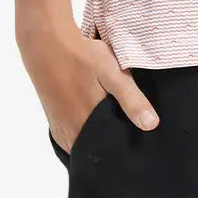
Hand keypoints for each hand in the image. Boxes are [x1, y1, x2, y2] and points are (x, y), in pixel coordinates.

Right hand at [18, 21, 160, 152]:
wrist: (46, 43)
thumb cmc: (81, 56)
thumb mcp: (112, 73)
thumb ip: (131, 99)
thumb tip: (151, 125)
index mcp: (86, 129)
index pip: (109, 154)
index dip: (123, 151)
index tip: (138, 147)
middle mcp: (70, 136)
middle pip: (97, 150)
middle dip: (112, 146)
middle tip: (130, 135)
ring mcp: (60, 129)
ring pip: (84, 143)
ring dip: (98, 138)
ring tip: (115, 124)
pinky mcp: (54, 121)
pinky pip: (73, 136)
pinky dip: (86, 131)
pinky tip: (96, 117)